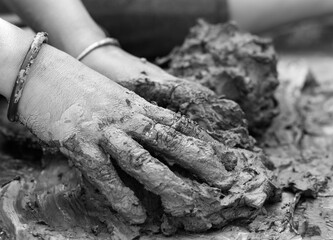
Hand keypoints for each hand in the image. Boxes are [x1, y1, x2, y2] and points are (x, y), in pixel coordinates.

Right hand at [18, 45, 275, 231]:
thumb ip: (140, 112)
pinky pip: (105, 174)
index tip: (222, 160)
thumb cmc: (84, 87)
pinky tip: (135, 214)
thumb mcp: (119, 97)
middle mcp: (126, 117)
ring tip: (189, 206)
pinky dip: (120, 195)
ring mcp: (104, 131)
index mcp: (138, 105)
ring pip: (142, 160)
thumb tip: (162, 134)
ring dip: (167, 184)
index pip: (178, 124)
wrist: (43, 73)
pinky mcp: (80, 144)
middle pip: (169, 141)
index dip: (202, 143)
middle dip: (199, 163)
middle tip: (222, 182)